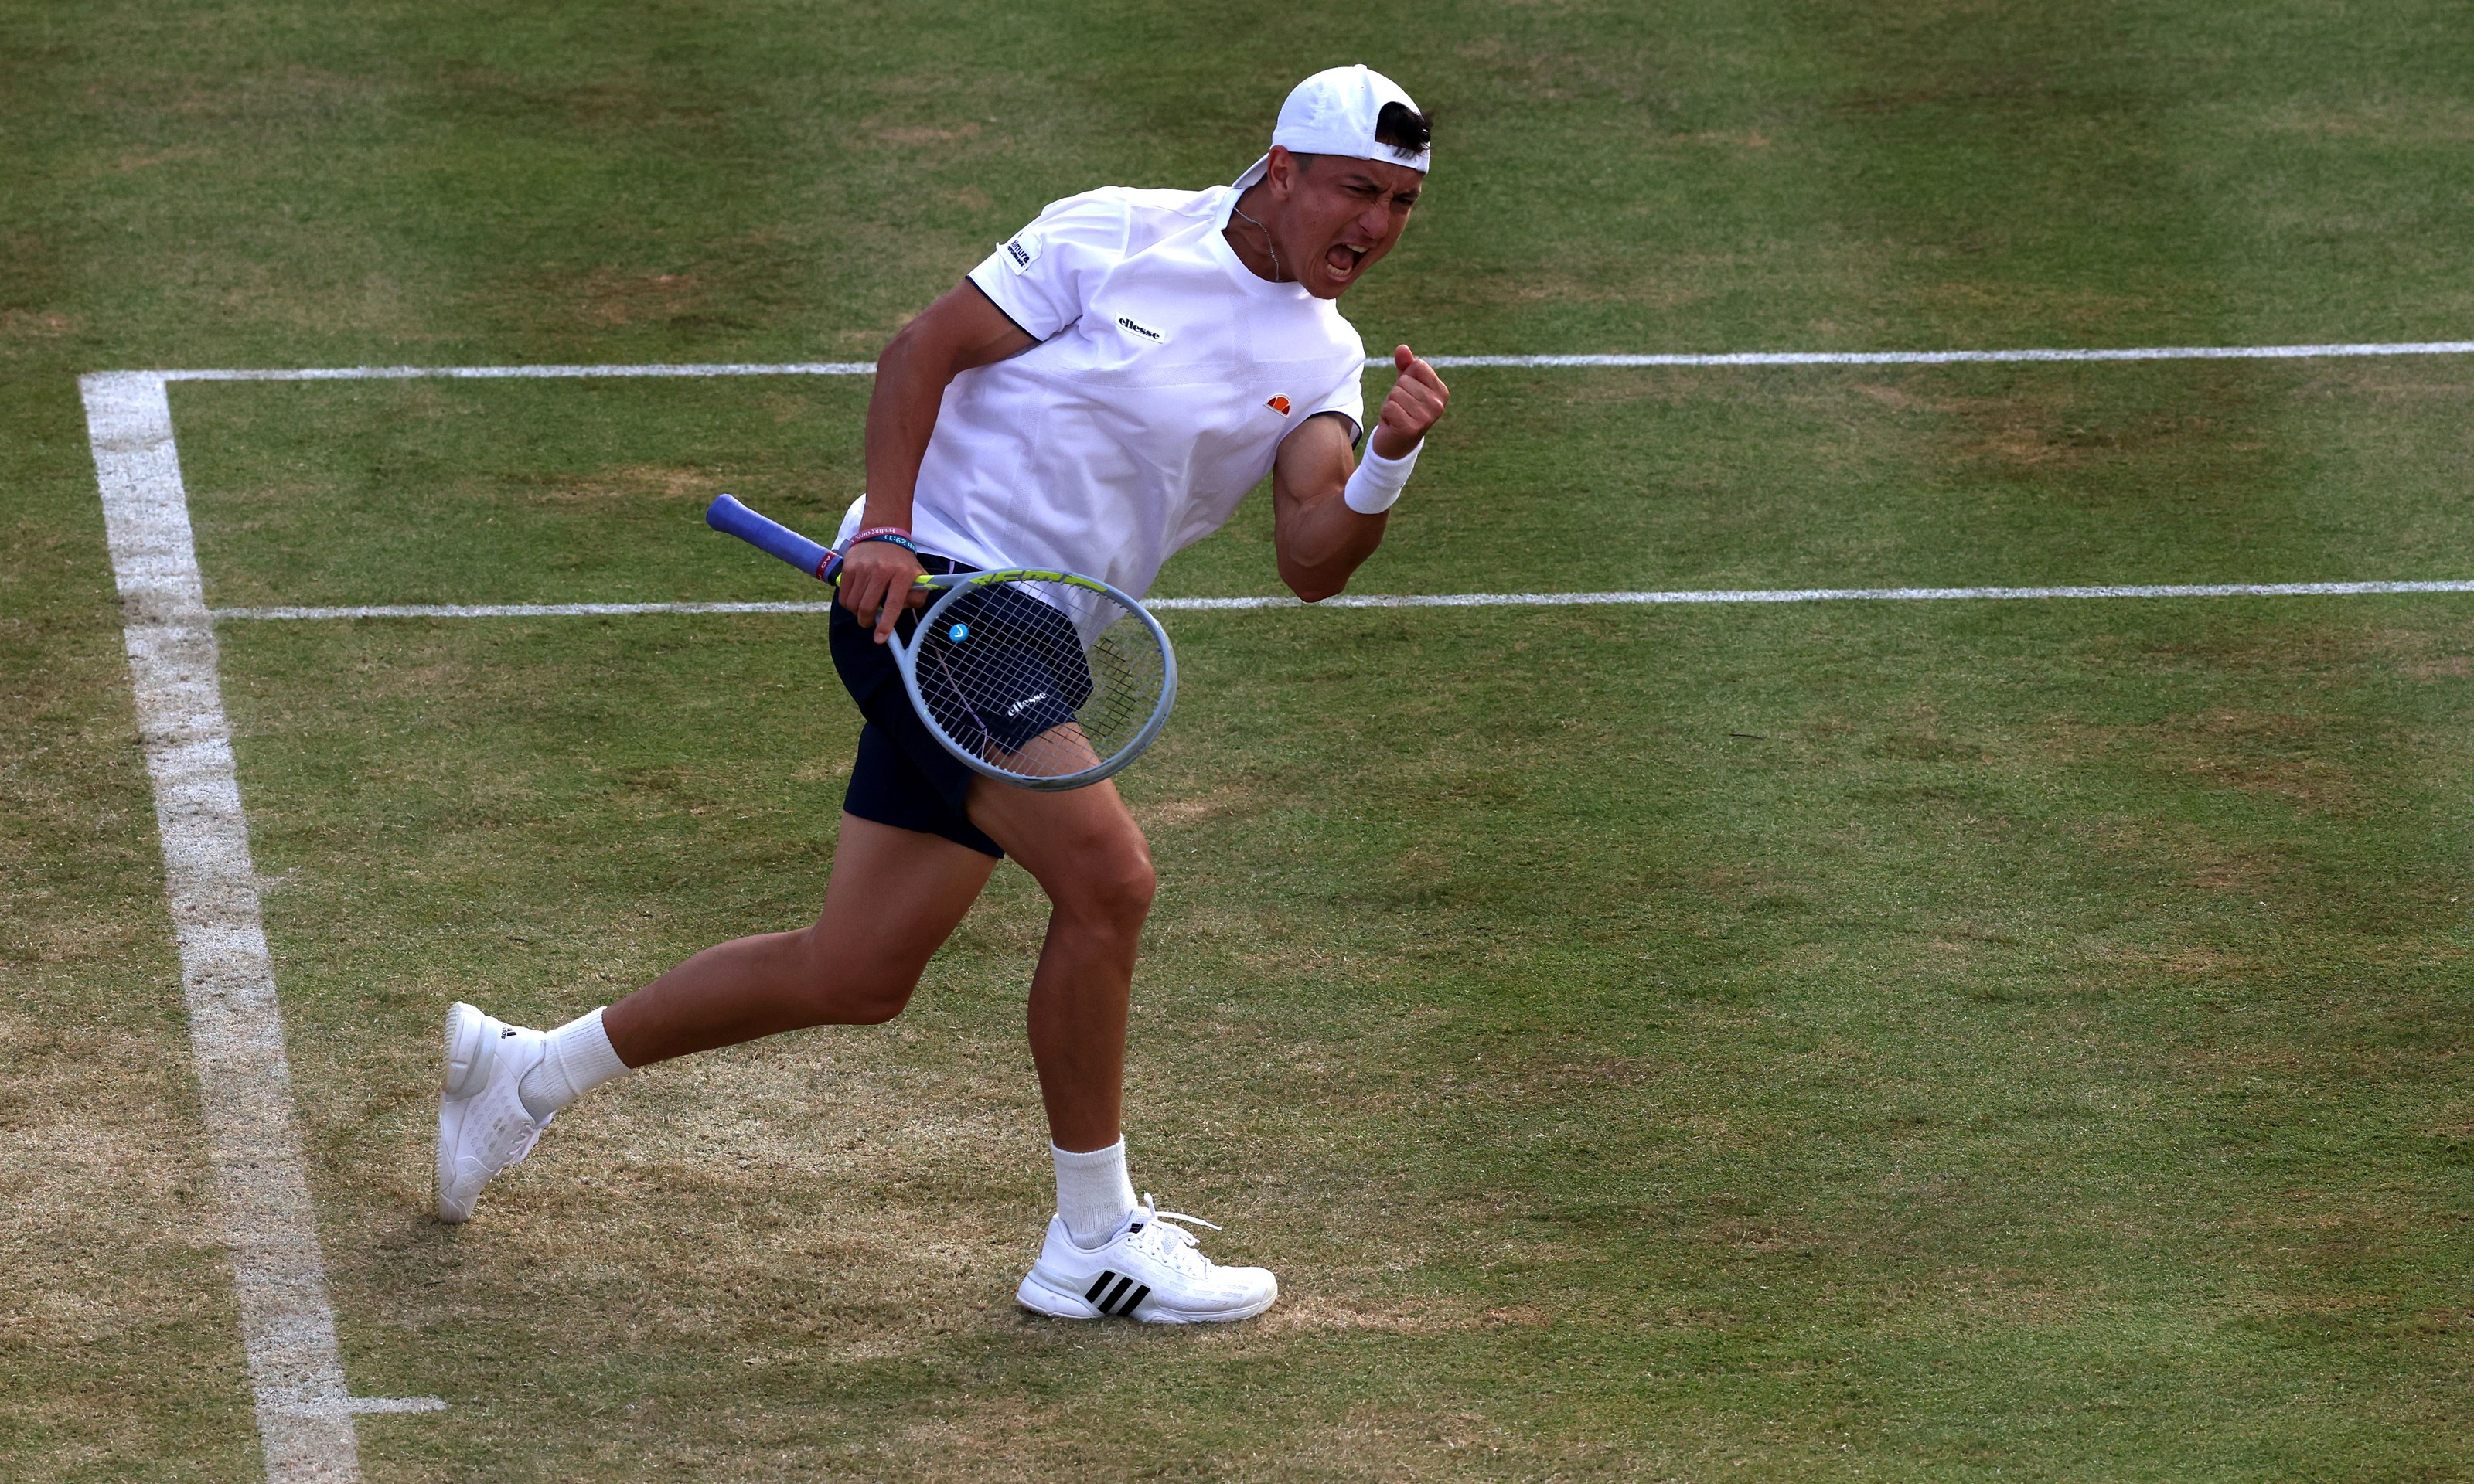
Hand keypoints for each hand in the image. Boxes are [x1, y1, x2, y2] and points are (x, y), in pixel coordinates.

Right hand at [837, 538, 928, 643]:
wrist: (883, 535)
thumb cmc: (901, 562)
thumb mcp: (918, 576)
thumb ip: (917, 596)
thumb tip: (903, 612)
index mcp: (902, 574)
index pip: (892, 604)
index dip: (885, 625)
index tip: (880, 638)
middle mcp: (882, 570)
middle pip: (868, 607)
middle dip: (867, 621)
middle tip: (869, 623)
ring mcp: (863, 568)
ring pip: (853, 604)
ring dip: (857, 613)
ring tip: (864, 609)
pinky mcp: (849, 566)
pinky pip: (844, 596)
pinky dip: (848, 604)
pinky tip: (856, 599)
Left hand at [1370, 344, 1447, 459]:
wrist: (1396, 444)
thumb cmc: (1402, 410)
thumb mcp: (1405, 385)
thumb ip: (1405, 365)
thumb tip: (1402, 348)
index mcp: (1442, 392)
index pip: (1418, 366)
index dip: (1406, 377)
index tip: (1408, 394)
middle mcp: (1438, 405)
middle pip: (1405, 380)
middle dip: (1396, 393)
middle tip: (1401, 408)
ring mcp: (1426, 418)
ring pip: (1395, 393)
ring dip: (1390, 404)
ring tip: (1397, 415)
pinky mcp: (1411, 428)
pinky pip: (1389, 407)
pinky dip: (1386, 415)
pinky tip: (1392, 424)